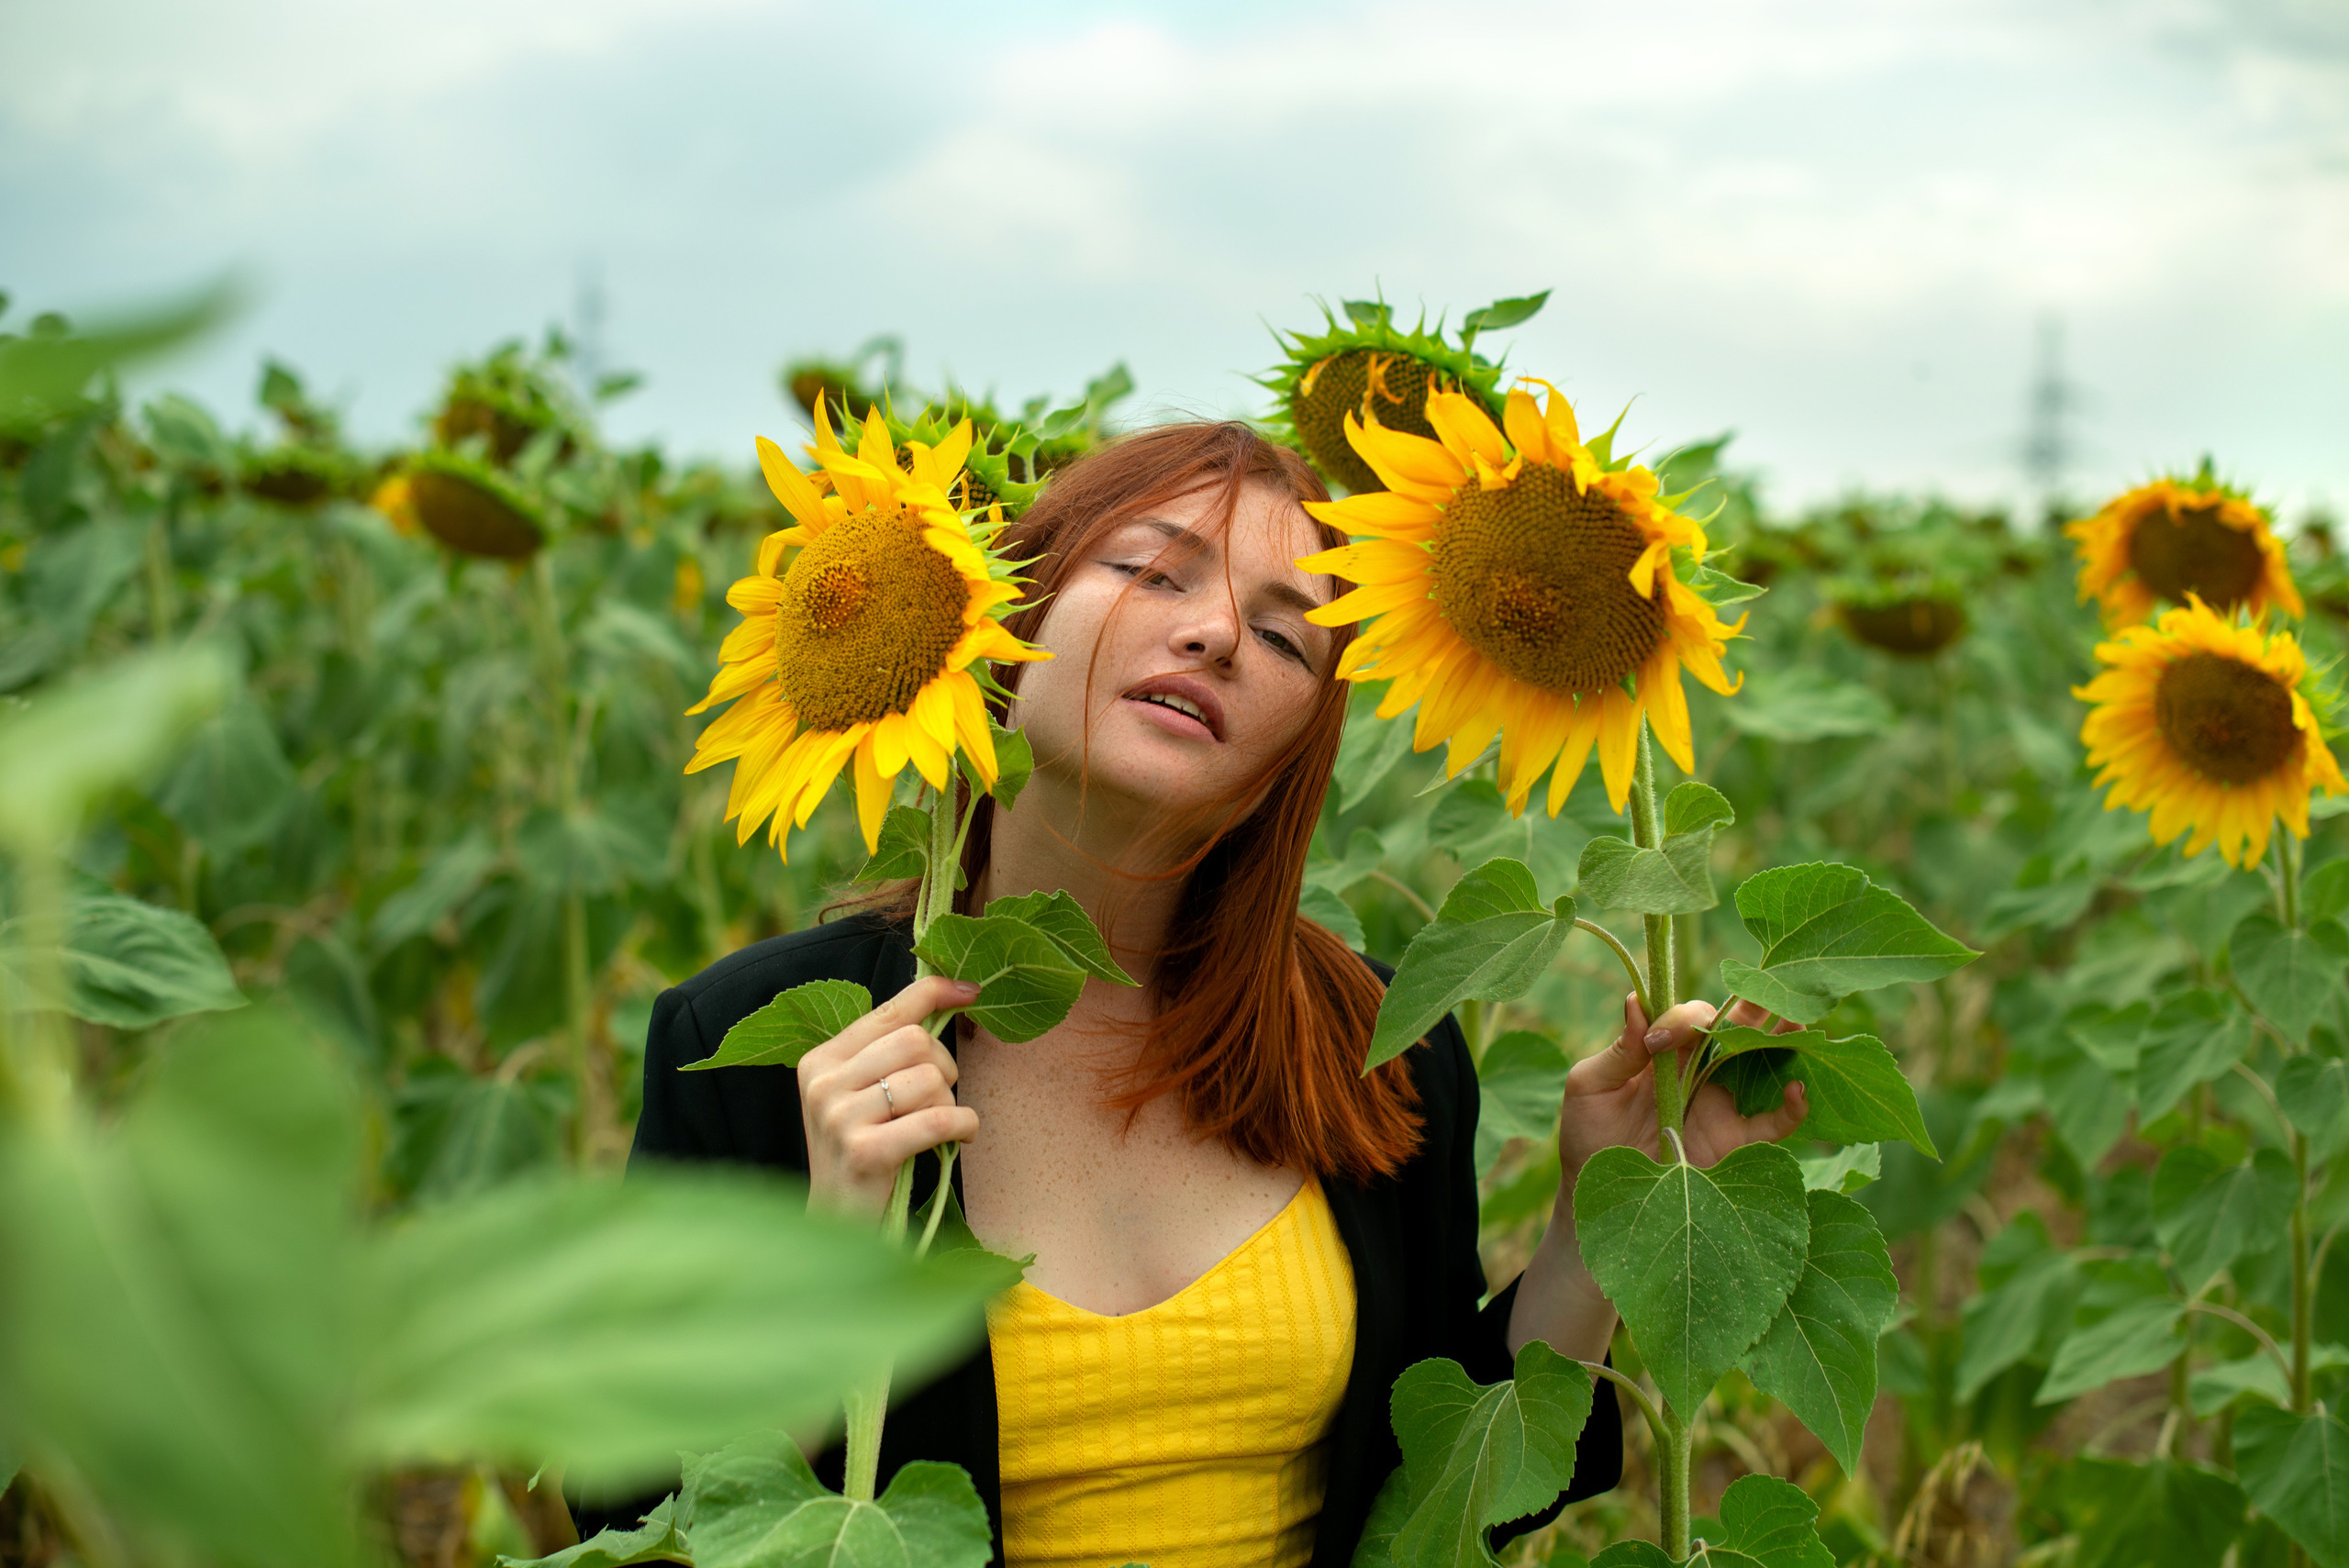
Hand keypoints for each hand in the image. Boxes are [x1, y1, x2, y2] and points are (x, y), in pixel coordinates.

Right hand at [797, 974, 981, 1221]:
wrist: (836, 1226)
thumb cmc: (863, 1151)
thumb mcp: (861, 1094)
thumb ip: (889, 1050)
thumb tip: (950, 991)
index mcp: (821, 1060)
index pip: (889, 1011)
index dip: (934, 993)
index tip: (971, 991)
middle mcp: (823, 1083)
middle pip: (915, 1041)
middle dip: (945, 1067)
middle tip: (940, 1097)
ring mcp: (839, 1118)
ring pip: (930, 1080)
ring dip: (950, 1102)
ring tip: (939, 1124)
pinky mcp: (865, 1153)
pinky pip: (937, 1120)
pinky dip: (962, 1125)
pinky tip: (960, 1136)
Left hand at [1556, 992, 1806, 1182]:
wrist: (1594, 1191)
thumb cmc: (1587, 1133)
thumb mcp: (1590, 1087)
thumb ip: (1618, 1051)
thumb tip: (1635, 1001)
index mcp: (1665, 1052)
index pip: (1691, 1019)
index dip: (1683, 1020)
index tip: (1657, 1042)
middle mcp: (1699, 1072)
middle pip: (1736, 1030)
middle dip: (1756, 1008)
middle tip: (1773, 989)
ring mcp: (1720, 1105)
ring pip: (1762, 1066)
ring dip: (1784, 1042)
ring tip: (1800, 1021)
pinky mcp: (1734, 1143)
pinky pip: (1773, 1124)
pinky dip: (1791, 1108)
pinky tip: (1796, 1089)